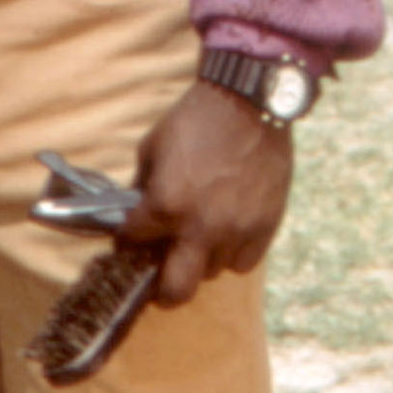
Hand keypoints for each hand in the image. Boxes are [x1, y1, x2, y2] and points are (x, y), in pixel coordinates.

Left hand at [118, 80, 292, 307]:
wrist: (250, 102)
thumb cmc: (195, 120)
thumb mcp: (153, 147)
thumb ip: (143, 186)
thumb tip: (135, 212)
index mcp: (166, 205)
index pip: (134, 242)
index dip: (127, 240)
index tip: (130, 238)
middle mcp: (201, 227)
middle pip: (176, 290)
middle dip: (162, 289)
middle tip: (160, 276)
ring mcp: (236, 231)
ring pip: (212, 273)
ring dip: (201, 260)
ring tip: (200, 236)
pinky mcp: (265, 228)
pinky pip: (243, 262)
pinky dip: (232, 253)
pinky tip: (227, 231)